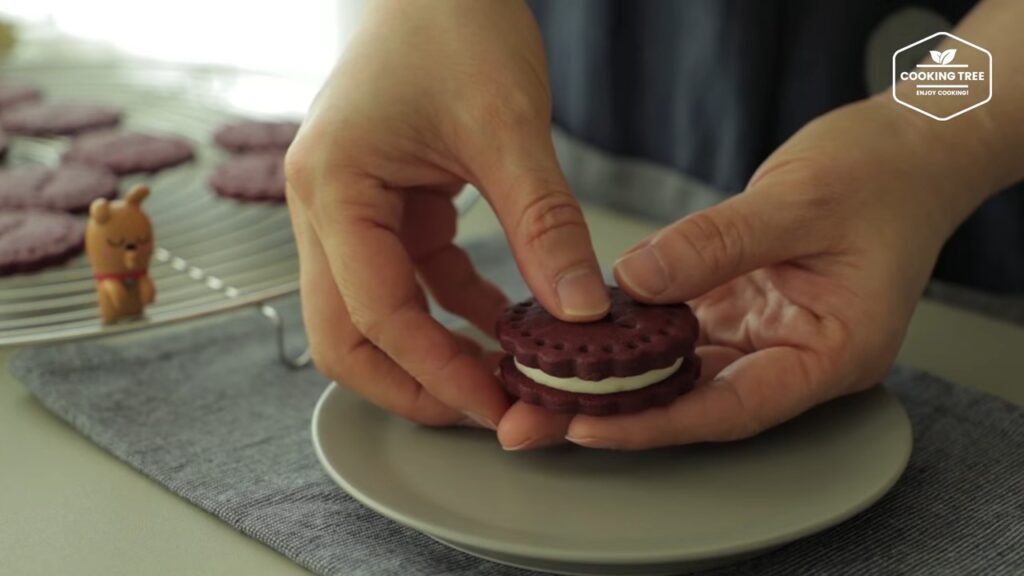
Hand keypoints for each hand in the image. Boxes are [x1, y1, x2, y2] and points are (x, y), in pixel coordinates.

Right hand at [286, 0, 608, 427]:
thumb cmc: (451, 20)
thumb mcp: (507, 126)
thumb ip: (545, 225)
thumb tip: (581, 312)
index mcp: (334, 190)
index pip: (375, 314)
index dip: (438, 372)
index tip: (500, 405)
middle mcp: (327, 209)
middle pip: (348, 338)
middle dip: (416, 385)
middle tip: (490, 413)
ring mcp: (353, 210)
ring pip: (378, 317)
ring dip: (438, 355)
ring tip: (509, 378)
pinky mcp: (389, 206)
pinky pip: (416, 280)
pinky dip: (458, 310)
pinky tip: (509, 323)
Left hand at [498, 97, 968, 449]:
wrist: (908, 147)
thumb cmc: (883, 175)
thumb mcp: (798, 202)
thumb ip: (715, 244)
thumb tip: (635, 280)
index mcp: (831, 352)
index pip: (733, 408)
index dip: (657, 424)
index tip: (591, 427)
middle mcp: (794, 354)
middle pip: (697, 400)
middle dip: (619, 411)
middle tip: (541, 412)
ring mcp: (766, 331)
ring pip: (681, 369)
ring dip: (617, 376)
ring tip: (547, 378)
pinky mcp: (742, 302)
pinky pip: (680, 328)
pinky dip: (634, 332)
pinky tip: (586, 331)